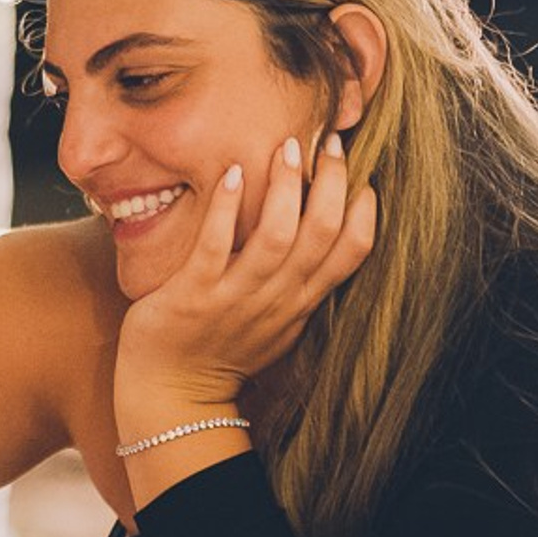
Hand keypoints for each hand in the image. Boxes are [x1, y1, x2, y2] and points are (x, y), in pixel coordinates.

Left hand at [114, 129, 377, 425]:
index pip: (353, 252)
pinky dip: (229, 209)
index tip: (362, 174)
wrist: (172, 396)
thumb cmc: (221, 351)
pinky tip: (233, 173)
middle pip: (322, 233)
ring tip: (286, 147)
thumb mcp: (276, 321)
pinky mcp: (195, 296)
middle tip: (328, 140)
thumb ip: (299, 284)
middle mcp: (277, 299)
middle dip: (331, 182)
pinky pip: (216, 246)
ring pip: (277, 237)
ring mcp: (237, 297)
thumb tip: (320, 239)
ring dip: (286, 188)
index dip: (365, 211)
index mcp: (301, 302)